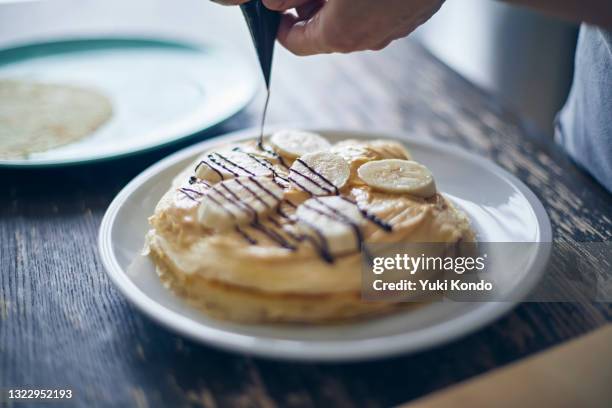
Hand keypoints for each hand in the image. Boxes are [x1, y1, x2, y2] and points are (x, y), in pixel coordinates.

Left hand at [263, 0, 444, 54]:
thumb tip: (269, 2)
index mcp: (338, 34)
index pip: (295, 43)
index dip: (279, 25)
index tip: (274, 7)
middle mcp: (365, 40)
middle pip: (323, 32)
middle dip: (308, 8)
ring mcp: (393, 30)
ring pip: (352, 22)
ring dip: (337, 4)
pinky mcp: (412, 15)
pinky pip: (378, 14)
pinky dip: (363, 1)